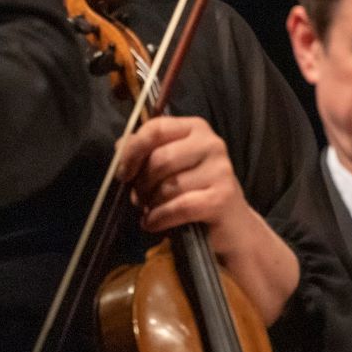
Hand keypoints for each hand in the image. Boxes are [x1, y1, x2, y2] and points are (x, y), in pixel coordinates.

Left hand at [116, 115, 252, 249]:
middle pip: (160, 159)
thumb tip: (120, 146)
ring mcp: (220, 170)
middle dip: (142, 184)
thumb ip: (146, 152)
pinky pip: (179, 207)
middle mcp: (212, 144)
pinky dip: (160, 219)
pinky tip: (154, 223)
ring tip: (152, 210)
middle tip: (140, 198)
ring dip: (151, 204)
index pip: (156, 128)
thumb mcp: (170, 166)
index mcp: (196, 129)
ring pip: (168, 186)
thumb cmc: (194, 191)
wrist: (231, 223)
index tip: (123, 172)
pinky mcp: (222, 197)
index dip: (132, 151)